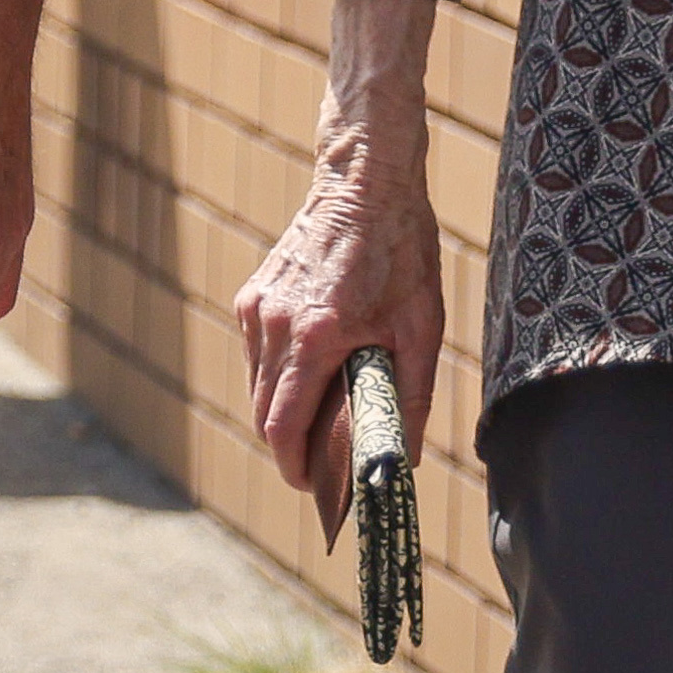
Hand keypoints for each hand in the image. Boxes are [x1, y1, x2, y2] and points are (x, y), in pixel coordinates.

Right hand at [230, 144, 446, 538]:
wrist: (364, 183)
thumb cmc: (401, 253)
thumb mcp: (421, 328)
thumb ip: (410, 398)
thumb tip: (404, 459)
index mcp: (316, 337)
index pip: (283, 426)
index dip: (294, 467)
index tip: (313, 488)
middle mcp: (273, 326)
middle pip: (264, 414)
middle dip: (289, 448)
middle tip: (324, 465)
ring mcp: (256, 309)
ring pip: (256, 387)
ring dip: (282, 412)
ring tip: (324, 419)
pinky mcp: (251, 296)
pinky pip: (256, 356)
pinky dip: (278, 377)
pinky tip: (314, 369)